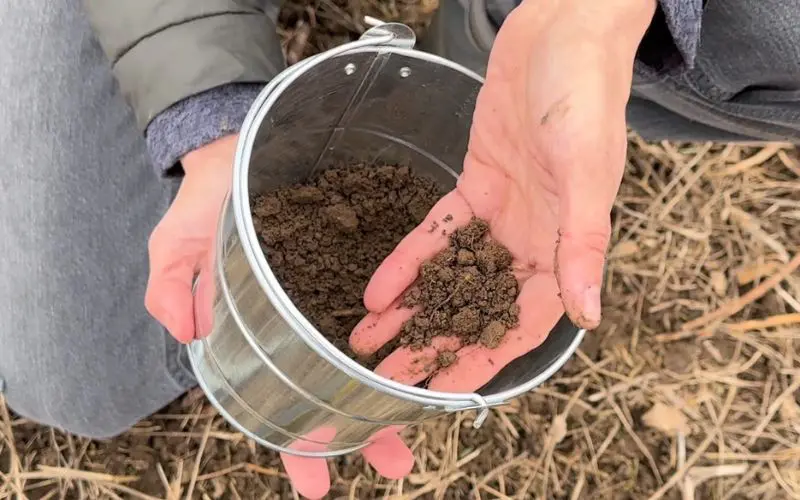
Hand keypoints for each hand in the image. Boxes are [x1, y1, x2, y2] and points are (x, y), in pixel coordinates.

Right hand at [144, 135, 414, 497]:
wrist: (242, 146)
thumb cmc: (206, 200)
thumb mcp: (177, 243)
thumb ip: (172, 286)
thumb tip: (186, 334)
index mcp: (260, 335)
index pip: (277, 401)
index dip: (294, 444)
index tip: (316, 485)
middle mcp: (306, 324)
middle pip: (337, 386)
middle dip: (364, 426)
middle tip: (394, 459)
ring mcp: (339, 292)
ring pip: (374, 348)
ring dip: (397, 383)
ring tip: (424, 414)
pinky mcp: (367, 258)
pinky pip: (397, 293)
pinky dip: (414, 318)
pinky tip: (439, 336)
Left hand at [351, 0, 655, 389]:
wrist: (561, 34)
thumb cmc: (585, 95)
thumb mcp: (585, 171)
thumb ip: (582, 243)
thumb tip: (587, 315)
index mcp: (565, 246)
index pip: (521, 323)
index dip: (482, 359)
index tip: (441, 392)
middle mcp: (531, 239)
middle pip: (476, 306)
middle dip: (433, 342)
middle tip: (387, 376)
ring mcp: (500, 214)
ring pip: (450, 275)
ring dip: (411, 308)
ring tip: (368, 341)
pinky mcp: (476, 184)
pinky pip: (436, 231)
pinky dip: (408, 258)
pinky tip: (376, 287)